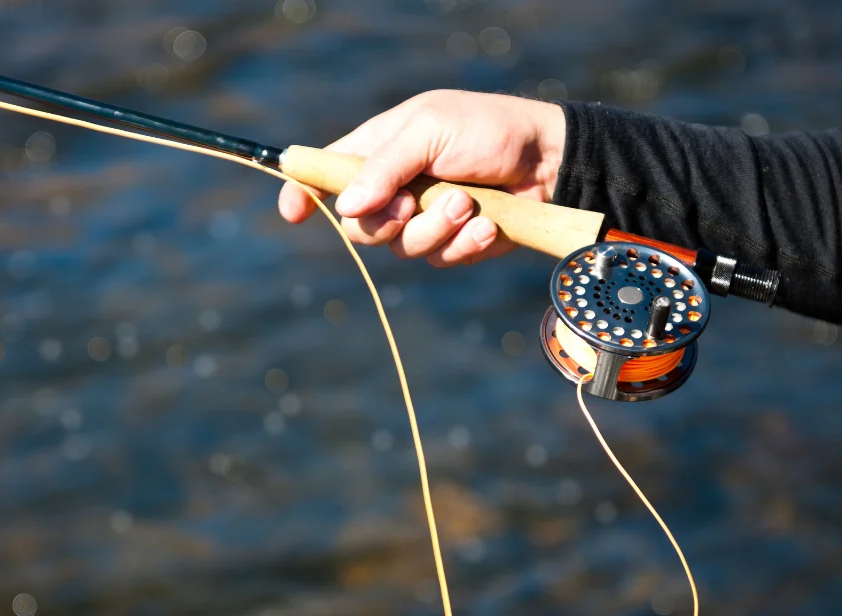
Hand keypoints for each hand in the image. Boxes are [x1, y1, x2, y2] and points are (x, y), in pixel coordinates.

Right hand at [278, 90, 565, 266]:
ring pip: (400, 248)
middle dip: (385, 220)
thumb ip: (384, 166)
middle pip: (358, 227)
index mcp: (380, 150)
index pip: (326, 173)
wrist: (549, 162)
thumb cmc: (489, 130)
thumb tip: (345, 208)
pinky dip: (462, 243)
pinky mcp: (452, 243)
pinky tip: (486, 223)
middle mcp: (394, 187)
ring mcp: (422, 218)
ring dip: (434, 228)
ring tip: (468, 203)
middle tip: (413, 201)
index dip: (303, 192)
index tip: (292, 211)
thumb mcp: (431, 130)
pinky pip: (438, 259)